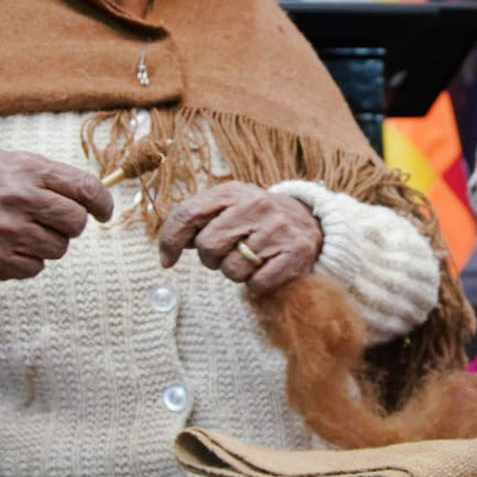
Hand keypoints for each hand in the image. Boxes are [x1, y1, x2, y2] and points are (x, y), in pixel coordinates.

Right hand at [0, 150, 113, 278]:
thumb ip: (49, 177)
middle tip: (57, 222)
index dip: (102, 203)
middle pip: (75, 223)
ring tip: (25, 231)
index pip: (86, 189)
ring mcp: (6, 231)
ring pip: (57, 249)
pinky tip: (10, 246)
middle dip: (72, 225)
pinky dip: (28, 261)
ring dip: (49, 243)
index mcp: (29, 171)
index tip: (102, 211)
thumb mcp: (10, 161)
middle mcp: (21, 200)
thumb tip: (91, 197)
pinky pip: (33, 269)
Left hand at [157, 182, 322, 292]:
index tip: (167, 260)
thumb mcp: (229, 207)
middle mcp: (256, 205)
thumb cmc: (257, 219)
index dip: (170, 240)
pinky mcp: (296, 253)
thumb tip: (170, 247)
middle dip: (211, 259)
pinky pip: (257, 284)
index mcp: (233, 192)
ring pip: (232, 270)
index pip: (188, 213)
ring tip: (251, 259)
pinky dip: (257, 284)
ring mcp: (278, 229)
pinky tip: (266, 268)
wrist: (310, 222)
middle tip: (227, 254)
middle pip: (207, 246)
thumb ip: (199, 220)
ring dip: (236, 273)